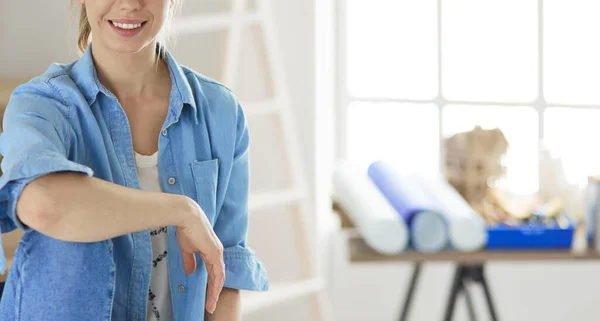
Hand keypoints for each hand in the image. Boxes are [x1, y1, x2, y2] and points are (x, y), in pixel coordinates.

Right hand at [176, 198, 224, 313]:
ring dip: (215, 292)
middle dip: (214, 292)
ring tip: (211, 305)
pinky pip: (217, 273)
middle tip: (210, 306)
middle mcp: (217, 252)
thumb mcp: (187, 248)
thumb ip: (190, 260)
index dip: (211, 285)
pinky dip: (216, 285)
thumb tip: (190, 272)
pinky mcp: (215, 253)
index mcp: (211, 251)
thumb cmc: (186, 228)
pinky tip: (213, 294)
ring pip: (219, 277)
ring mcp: (217, 253)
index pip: (214, 271)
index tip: (207, 297)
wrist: (186, 216)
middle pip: (218, 276)